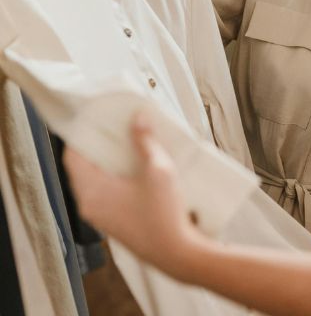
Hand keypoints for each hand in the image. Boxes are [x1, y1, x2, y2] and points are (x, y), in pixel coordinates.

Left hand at [63, 113, 205, 275]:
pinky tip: (135, 173)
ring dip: (107, 165)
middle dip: (98, 148)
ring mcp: (100, 217)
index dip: (82, 134)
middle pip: (83, 168)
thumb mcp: (158, 171)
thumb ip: (146, 142)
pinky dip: (114, 181)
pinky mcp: (114, 225)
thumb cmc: (164, 214)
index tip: (95, 119)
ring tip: (127, 147)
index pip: (73, 155)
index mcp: (91, 190)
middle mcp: (89, 205)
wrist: (177, 254)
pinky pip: (105, 196)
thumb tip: (138, 117)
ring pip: (95, 183)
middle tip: (115, 129)